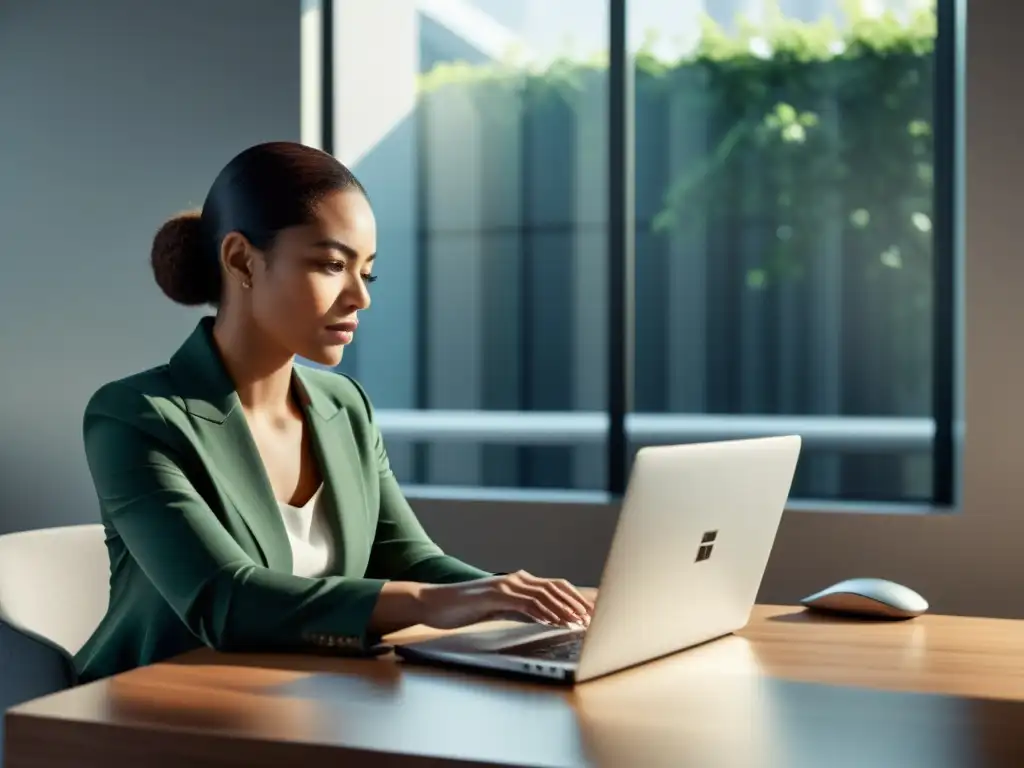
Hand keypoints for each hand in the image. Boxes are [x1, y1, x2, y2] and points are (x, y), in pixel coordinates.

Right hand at [417, 571, 593, 629]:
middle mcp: (516, 579)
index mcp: (519, 582)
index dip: (575, 598)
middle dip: (577, 602)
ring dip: (564, 608)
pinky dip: (543, 612)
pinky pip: (526, 603)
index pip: (555, 587)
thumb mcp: (499, 610)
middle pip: (556, 587)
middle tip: (593, 618)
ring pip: (544, 594)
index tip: (592, 612)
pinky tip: (553, 621)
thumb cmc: (465, 608)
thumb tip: (546, 619)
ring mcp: (506, 585)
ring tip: (578, 622)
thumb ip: (522, 611)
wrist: (435, 603)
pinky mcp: (496, 594)